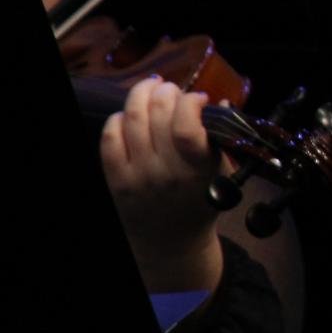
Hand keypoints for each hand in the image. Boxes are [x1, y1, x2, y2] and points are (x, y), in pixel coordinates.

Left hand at [100, 77, 221, 289]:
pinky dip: (117, 119)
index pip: (186, 127)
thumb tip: (215, 102)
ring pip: (131, 119)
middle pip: (158, 113)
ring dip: (141, 95)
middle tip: (171, 89)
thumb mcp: (221, 172)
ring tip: (150, 90)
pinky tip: (127, 115)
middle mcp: (167, 172)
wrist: (171, 243)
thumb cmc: (199, 202)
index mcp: (198, 169)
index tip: (198, 99)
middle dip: (166, 90)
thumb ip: (220, 139)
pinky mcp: (117, 181)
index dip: (190, 102)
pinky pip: (110, 139)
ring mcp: (139, 176)